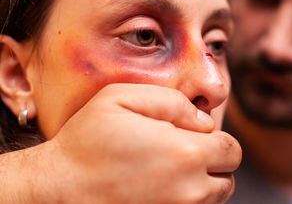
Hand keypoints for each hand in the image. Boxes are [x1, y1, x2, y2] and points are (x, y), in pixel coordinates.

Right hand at [25, 84, 240, 202]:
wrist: (59, 188)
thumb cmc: (88, 140)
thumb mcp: (123, 98)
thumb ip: (172, 102)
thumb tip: (204, 121)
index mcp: (185, 154)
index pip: (231, 149)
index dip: (215, 137)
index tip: (191, 133)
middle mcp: (189, 191)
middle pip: (228, 177)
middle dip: (214, 160)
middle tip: (183, 149)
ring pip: (214, 198)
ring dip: (204, 181)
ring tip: (172, 167)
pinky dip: (187, 197)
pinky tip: (163, 184)